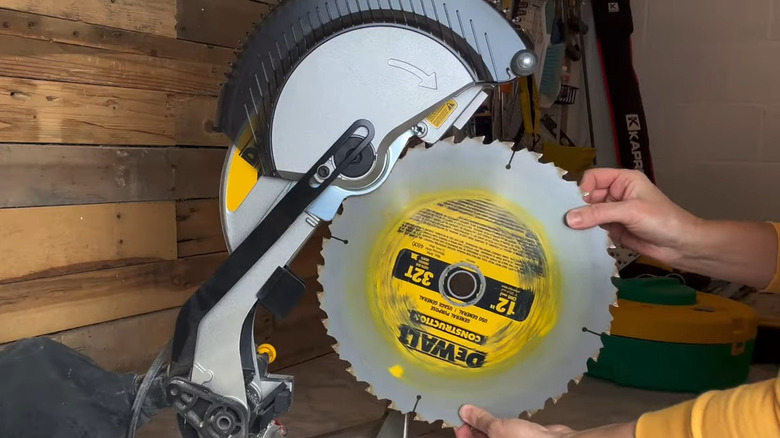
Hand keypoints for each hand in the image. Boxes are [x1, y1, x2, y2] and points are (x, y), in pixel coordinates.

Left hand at [454, 405, 572, 437]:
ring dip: (488, 423)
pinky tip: (499, 409)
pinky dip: (502, 421)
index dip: (463, 432)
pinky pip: (507, 430)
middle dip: (474, 426)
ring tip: (481, 406)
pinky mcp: (522, 437)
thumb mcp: (498, 430)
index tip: (459, 418)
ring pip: (495, 434)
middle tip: (468, 408)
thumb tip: (465, 411)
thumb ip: (481, 421)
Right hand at [564, 168, 700, 267]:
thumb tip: (568, 218)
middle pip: (588, 195)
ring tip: (566, 229)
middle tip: (563, 218)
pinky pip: (593, 227)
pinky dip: (586, 231)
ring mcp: (614, 212)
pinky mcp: (613, 228)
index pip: (593, 177)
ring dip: (580, 220)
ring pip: (589, 212)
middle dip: (577, 205)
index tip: (572, 204)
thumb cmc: (661, 220)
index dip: (582, 188)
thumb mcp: (629, 212)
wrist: (680, 245)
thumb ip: (598, 214)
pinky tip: (576, 237)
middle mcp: (616, 193)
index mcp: (623, 180)